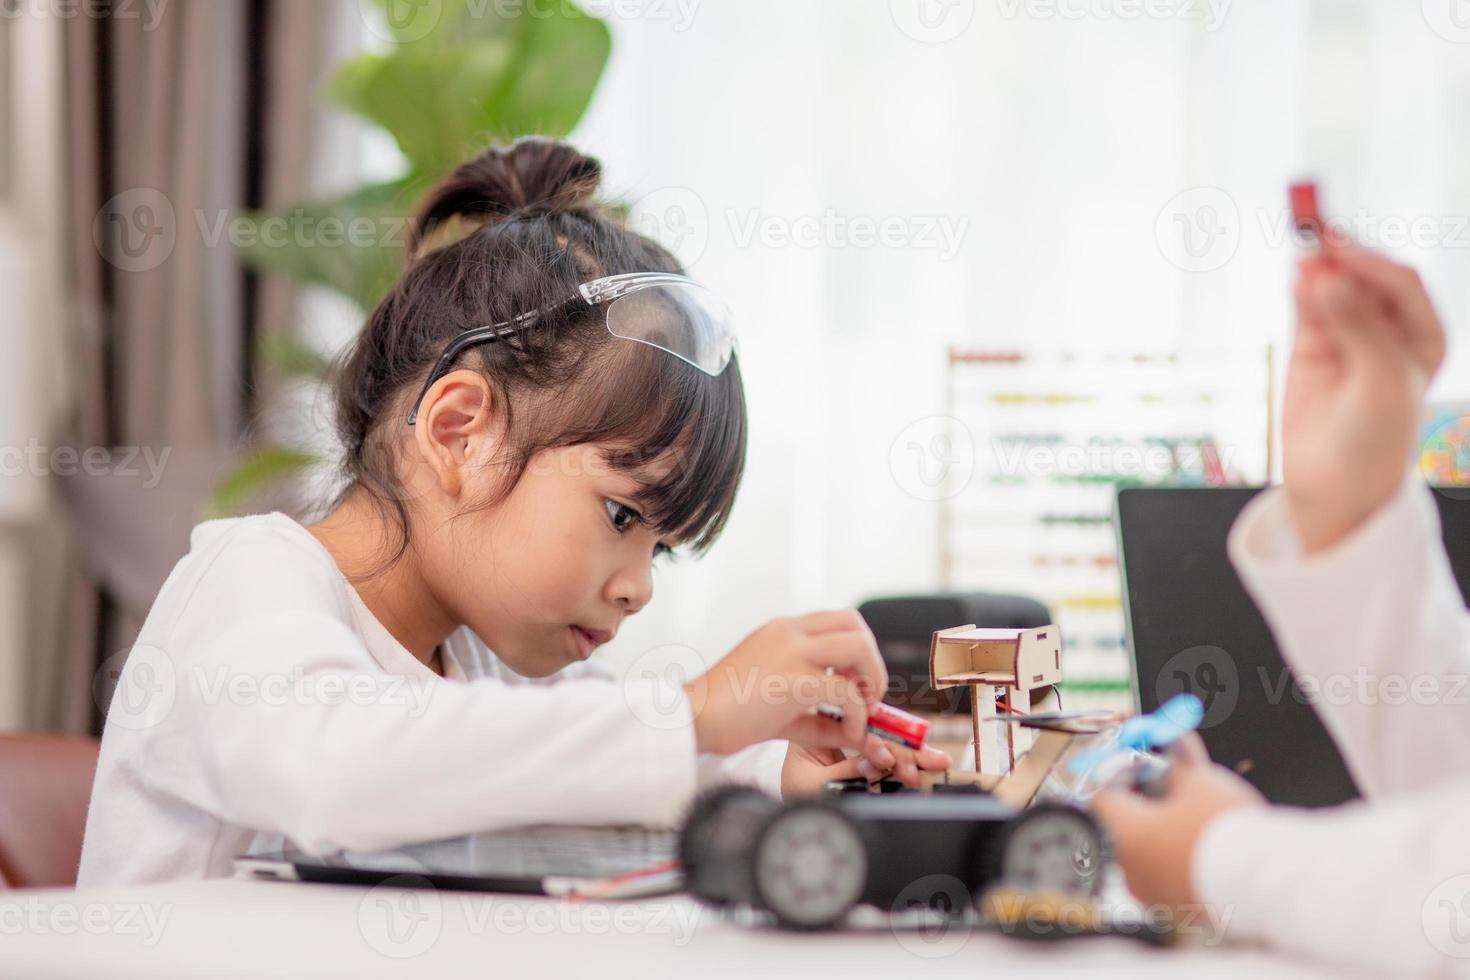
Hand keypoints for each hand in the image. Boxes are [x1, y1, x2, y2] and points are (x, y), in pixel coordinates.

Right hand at [685, 610, 888, 755]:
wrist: (691, 718)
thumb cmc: (726, 712)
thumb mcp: (779, 705)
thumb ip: (820, 715)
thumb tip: (858, 732)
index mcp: (783, 630)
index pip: (839, 620)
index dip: (859, 651)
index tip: (856, 683)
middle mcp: (789, 632)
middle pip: (856, 625)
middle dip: (872, 661)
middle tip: (866, 695)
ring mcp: (792, 652)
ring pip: (859, 646)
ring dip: (871, 679)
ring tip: (862, 711)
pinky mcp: (794, 680)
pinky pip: (846, 691)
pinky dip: (858, 714)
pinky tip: (849, 733)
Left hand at [780, 739, 953, 796]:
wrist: (792, 806)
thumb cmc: (794, 790)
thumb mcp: (811, 784)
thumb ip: (843, 771)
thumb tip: (874, 764)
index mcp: (815, 724)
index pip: (852, 725)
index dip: (875, 741)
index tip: (888, 760)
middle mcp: (837, 724)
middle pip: (877, 727)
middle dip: (905, 746)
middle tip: (931, 760)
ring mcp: (853, 735)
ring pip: (888, 737)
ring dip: (912, 752)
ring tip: (935, 764)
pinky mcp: (864, 748)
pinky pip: (889, 748)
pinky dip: (908, 759)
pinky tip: (924, 765)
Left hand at [1091, 735, 1264, 906]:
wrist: (1261, 884)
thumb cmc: (1222, 831)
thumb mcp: (1201, 781)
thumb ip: (1181, 760)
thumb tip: (1176, 741)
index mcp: (1122, 831)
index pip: (1104, 796)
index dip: (1124, 775)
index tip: (1145, 766)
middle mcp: (1128, 867)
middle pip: (1126, 826)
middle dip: (1148, 803)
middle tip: (1174, 787)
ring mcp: (1152, 893)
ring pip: (1149, 854)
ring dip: (1166, 832)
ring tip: (1197, 816)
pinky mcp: (1179, 910)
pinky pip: (1170, 878)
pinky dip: (1182, 860)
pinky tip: (1208, 848)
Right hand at [1283, 239, 1444, 553]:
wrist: (1336, 485)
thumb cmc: (1377, 436)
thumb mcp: (1381, 379)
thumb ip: (1356, 325)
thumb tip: (1325, 278)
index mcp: (1424, 334)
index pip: (1401, 283)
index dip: (1371, 261)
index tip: (1339, 249)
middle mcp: (1389, 329)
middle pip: (1365, 277)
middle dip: (1343, 258)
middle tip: (1313, 238)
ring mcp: (1348, 335)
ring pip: (1333, 287)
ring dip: (1318, 271)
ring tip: (1299, 256)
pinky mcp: (1311, 347)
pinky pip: (1307, 308)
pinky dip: (1301, 291)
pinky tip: (1295, 279)